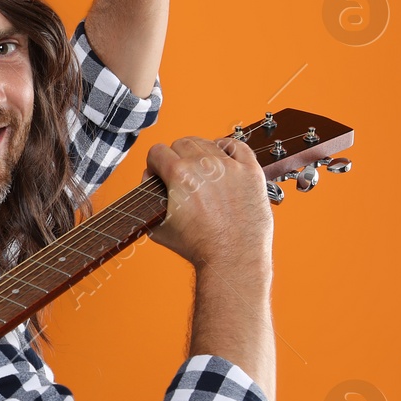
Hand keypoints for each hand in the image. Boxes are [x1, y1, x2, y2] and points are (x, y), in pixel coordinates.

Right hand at [145, 137, 270, 271]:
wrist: (233, 258)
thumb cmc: (199, 246)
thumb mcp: (158, 226)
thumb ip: (149, 199)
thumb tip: (150, 182)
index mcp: (179, 175)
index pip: (157, 151)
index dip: (154, 164)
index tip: (159, 173)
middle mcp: (205, 165)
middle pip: (182, 143)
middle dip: (176, 157)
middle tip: (180, 175)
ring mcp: (231, 166)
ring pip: (208, 142)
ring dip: (200, 152)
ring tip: (202, 171)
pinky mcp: (251, 172)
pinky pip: (238, 146)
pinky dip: (228, 149)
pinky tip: (223, 160)